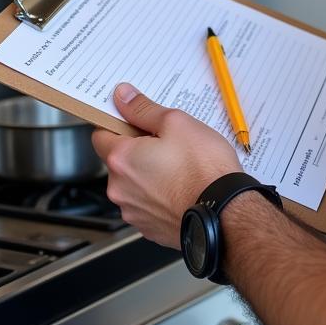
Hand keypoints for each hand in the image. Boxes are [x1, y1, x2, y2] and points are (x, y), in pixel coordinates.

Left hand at [92, 83, 240, 246]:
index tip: (136, 119)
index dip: (118, 123)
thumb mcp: (177, 123)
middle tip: (168, 141)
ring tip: (180, 166)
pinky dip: (159, 194)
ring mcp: (133, 212)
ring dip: (148, 173)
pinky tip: (181, 185)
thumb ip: (143, 109)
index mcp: (121, 159)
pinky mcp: (149, 228)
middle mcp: (120, 189)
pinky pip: (147, 203)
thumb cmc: (203, 169)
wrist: (224, 213)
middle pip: (119, 160)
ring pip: (133, 183)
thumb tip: (122, 96)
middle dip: (138, 149)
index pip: (100, 134)